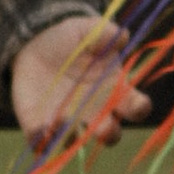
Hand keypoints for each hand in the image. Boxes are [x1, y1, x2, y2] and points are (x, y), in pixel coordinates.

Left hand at [10, 13, 151, 149]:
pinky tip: (40, 127)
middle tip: (100, 125)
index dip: (139, 109)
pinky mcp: (41, 125)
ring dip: (72, 138)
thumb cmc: (71, 40)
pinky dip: (42, 140)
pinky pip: (42, 141)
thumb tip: (122, 36)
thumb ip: (104, 32)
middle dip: (108, 133)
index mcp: (115, 91)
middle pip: (111, 134)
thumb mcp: (87, 30)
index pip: (137, 108)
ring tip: (63, 122)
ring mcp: (69, 122)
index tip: (134, 104)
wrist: (35, 46)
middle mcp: (96, 113)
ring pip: (76, 143)